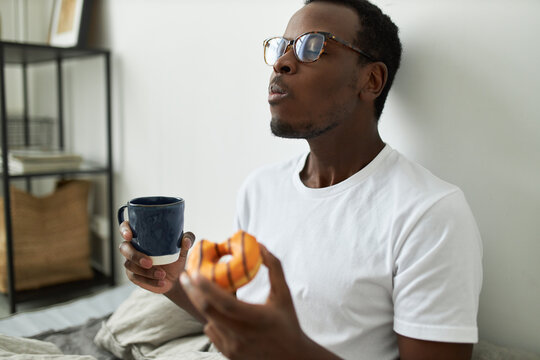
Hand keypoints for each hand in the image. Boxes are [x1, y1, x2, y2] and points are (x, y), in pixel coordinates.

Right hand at [119, 221, 194, 293]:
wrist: (176, 278)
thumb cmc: (176, 256)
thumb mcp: (183, 248)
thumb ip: (187, 239)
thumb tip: (186, 240)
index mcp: (142, 235)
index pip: (126, 228)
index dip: (124, 230)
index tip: (129, 235)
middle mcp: (133, 247)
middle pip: (124, 248)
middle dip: (135, 255)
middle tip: (150, 262)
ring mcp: (131, 262)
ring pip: (130, 264)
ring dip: (146, 272)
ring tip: (163, 274)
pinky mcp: (133, 275)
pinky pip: (136, 277)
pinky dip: (150, 280)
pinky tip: (162, 281)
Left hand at [180, 245, 338, 359]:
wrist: (291, 358)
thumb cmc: (288, 323)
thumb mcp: (284, 294)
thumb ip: (274, 268)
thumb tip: (261, 246)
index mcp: (256, 318)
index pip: (225, 302)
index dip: (207, 287)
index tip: (194, 272)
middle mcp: (242, 335)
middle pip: (208, 311)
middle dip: (193, 291)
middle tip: (186, 276)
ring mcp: (233, 347)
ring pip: (208, 320)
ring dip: (205, 305)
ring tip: (208, 292)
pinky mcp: (228, 354)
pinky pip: (211, 332)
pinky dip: (212, 319)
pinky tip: (222, 313)